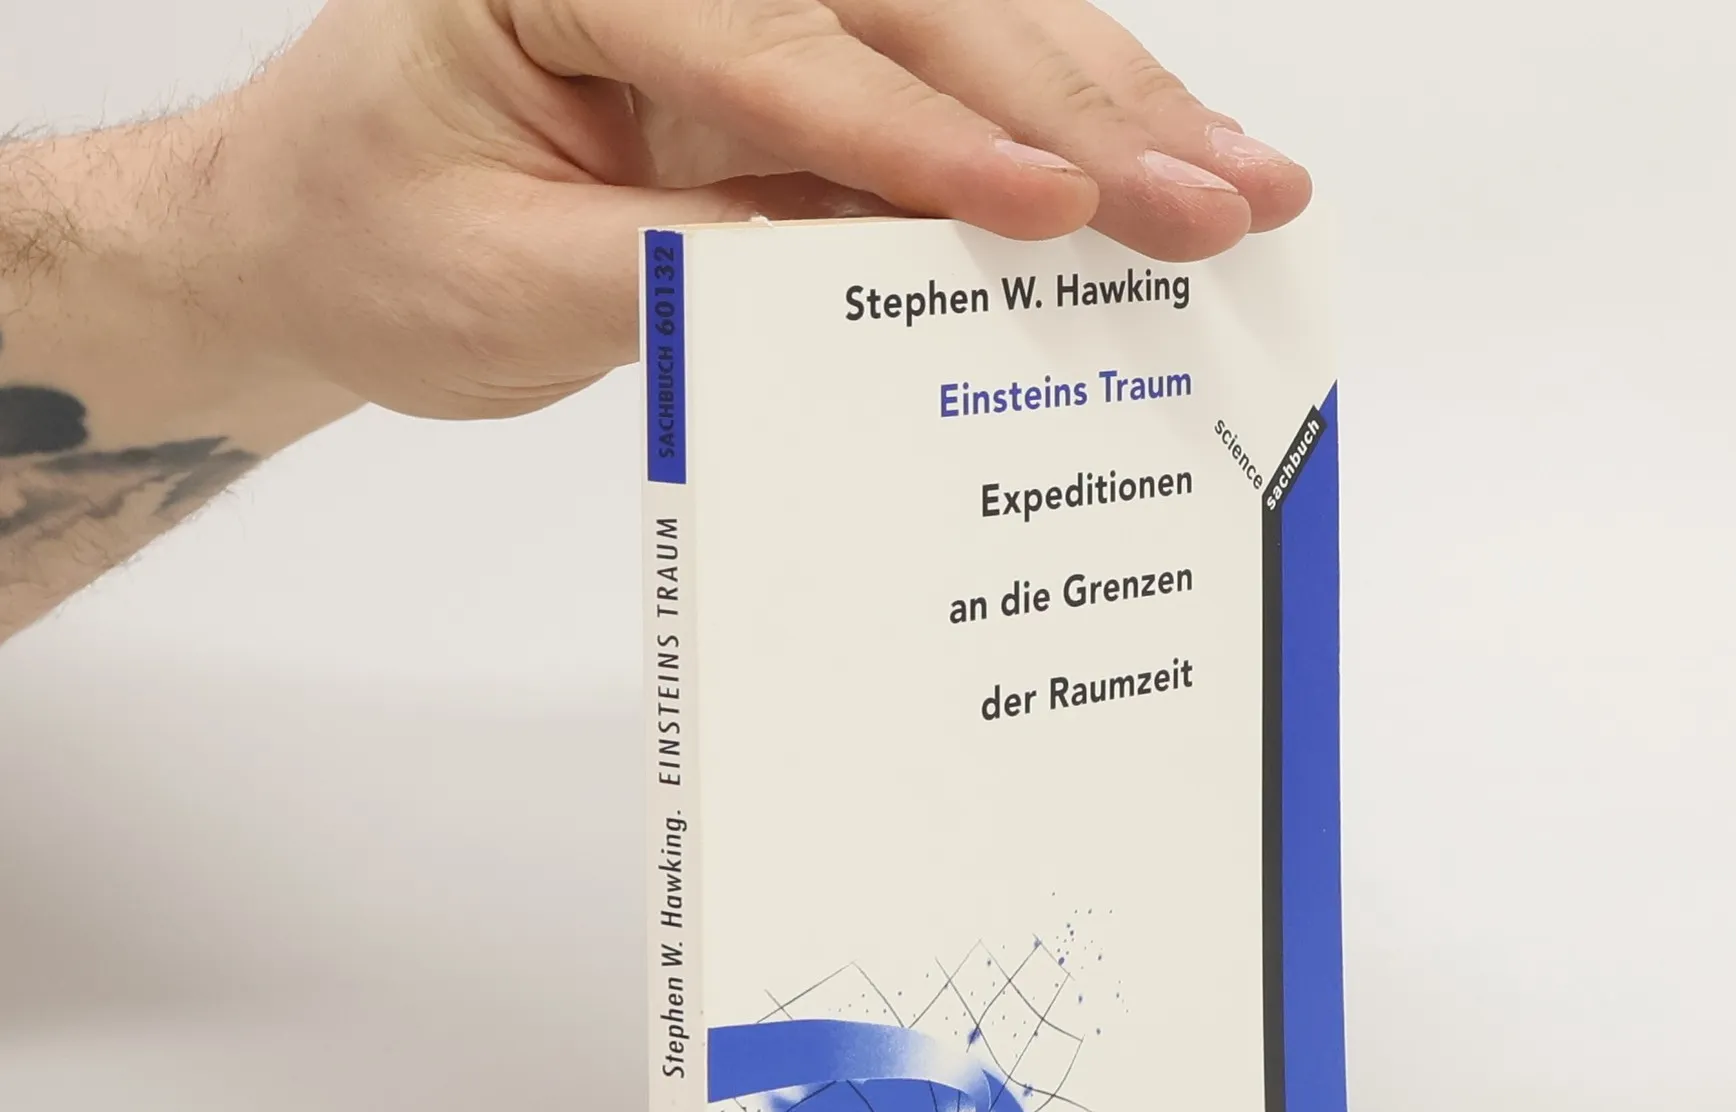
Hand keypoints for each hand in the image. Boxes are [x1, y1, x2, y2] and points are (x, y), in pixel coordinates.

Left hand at [204, 0, 1312, 419]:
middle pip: (911, 13)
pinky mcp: (784, 61)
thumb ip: (684, 272)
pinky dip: (1054, 129)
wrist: (316, 230)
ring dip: (1109, 108)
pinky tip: (1157, 158)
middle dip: (1077, 115)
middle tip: (1218, 197)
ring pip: (959, 29)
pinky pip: (937, 87)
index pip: (774, 47)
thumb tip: (862, 282)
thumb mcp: (508, 280)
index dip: (923, 144)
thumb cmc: (374, 241)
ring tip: (1239, 180)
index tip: (1054, 215)